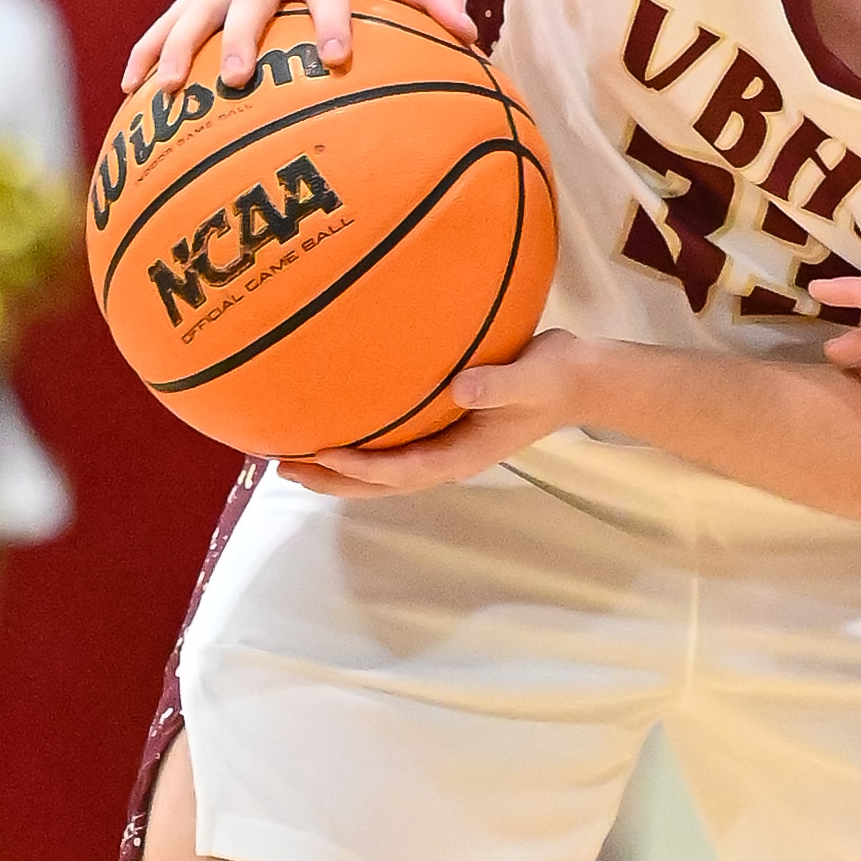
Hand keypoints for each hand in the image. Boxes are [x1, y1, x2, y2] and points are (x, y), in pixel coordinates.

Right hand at [127, 0, 476, 94]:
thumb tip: (473, 38)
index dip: (331, 20)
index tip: (336, 57)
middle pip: (248, 1)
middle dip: (239, 38)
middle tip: (233, 80)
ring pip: (195, 9)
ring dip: (177, 47)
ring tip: (163, 91)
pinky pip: (170, 20)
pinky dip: (149, 48)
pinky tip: (131, 87)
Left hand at [276, 336, 586, 498]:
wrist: (578, 380)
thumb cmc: (554, 376)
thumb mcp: (530, 377)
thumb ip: (495, 384)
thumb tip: (458, 388)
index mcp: (465, 455)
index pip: (404, 470)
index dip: (362, 466)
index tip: (325, 453)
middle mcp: (449, 460)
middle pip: (382, 484)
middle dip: (333, 479)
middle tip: (282, 466)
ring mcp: (445, 450)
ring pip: (383, 474)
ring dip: (337, 473)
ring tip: (293, 461)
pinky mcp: (443, 434)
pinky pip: (393, 453)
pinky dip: (359, 453)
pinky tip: (335, 437)